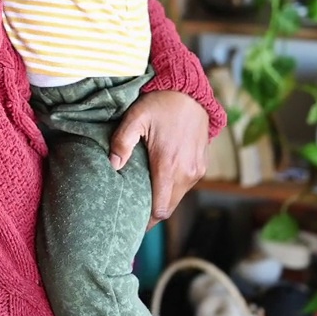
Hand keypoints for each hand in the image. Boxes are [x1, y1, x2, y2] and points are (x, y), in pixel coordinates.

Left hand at [109, 90, 209, 229]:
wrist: (191, 92)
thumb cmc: (160, 104)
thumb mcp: (136, 117)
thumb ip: (122, 142)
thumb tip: (113, 166)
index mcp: (169, 165)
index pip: (160, 209)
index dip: (146, 220)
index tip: (132, 223)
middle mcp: (187, 172)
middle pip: (169, 207)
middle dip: (152, 212)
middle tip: (132, 212)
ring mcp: (197, 170)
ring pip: (178, 197)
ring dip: (163, 199)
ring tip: (143, 194)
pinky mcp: (202, 165)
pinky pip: (186, 186)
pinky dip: (173, 188)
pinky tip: (159, 179)